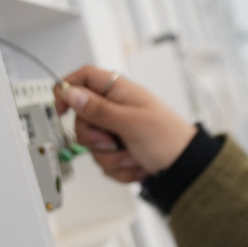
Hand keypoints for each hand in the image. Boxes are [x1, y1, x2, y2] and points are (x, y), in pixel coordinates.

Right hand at [55, 65, 196, 182]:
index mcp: (119, 91)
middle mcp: (116, 108)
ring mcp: (117, 130)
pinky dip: (119, 168)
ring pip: (92, 145)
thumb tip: (71, 93)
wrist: (185, 168)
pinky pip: (103, 162)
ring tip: (132, 156)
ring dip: (111, 158)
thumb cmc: (168, 138)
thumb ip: (98, 109)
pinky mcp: (119, 150)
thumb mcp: (131, 122)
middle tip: (113, 142)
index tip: (62, 110)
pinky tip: (137, 165)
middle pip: (81, 119)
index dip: (67, 89)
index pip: (83, 77)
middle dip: (95, 138)